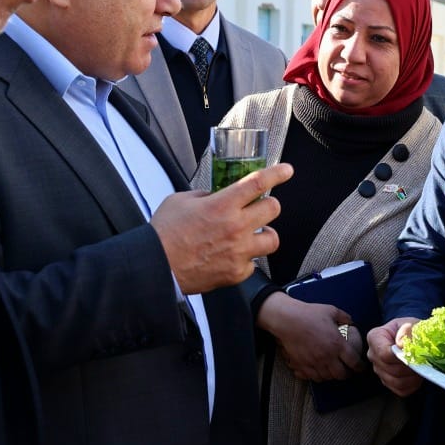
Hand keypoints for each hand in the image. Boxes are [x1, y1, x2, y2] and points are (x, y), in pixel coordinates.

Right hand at [152, 163, 292, 293]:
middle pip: (273, 209)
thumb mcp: (181, 201)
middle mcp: (236, 227)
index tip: (287, 170)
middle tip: (259, 208)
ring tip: (252, 235)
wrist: (157, 267)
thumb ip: (204, 196)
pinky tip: (232, 257)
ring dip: (264, 234)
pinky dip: (245, 260)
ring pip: (272, 239)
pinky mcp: (235, 273)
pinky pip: (252, 264)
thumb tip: (215, 196)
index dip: (277, 174)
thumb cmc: (164, 234)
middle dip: (268, 205)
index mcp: (222, 205)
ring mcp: (238, 252)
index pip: (258, 183)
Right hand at [256, 292, 362, 381]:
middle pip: (341, 374)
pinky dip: (318, 376)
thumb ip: (344, 317)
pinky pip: (313, 377)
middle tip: (347, 372)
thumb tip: (351, 322)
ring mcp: (314, 362)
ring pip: (327, 377)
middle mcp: (327, 356)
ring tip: (333, 372)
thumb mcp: (331, 311)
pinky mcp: (302, 365)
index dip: (359, 367)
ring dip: (332, 376)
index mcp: (337, 344)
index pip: (353, 362)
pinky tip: (320, 372)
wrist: (288, 319)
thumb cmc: (309, 314)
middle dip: (347, 375)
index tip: (360, 368)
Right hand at [367, 317, 422, 396]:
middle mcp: (373, 355)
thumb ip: (407, 331)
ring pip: (396, 382)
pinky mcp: (388, 382)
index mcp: (374, 338)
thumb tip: (402, 345)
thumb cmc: (411, 329)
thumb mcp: (411, 324)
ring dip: (413, 377)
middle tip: (424, 361)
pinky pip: (401, 390)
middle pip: (391, 369)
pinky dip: (413, 385)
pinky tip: (418, 375)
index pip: (384, 354)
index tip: (416, 354)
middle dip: (410, 367)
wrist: (411, 336)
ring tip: (422, 368)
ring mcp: (379, 370)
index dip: (401, 357)